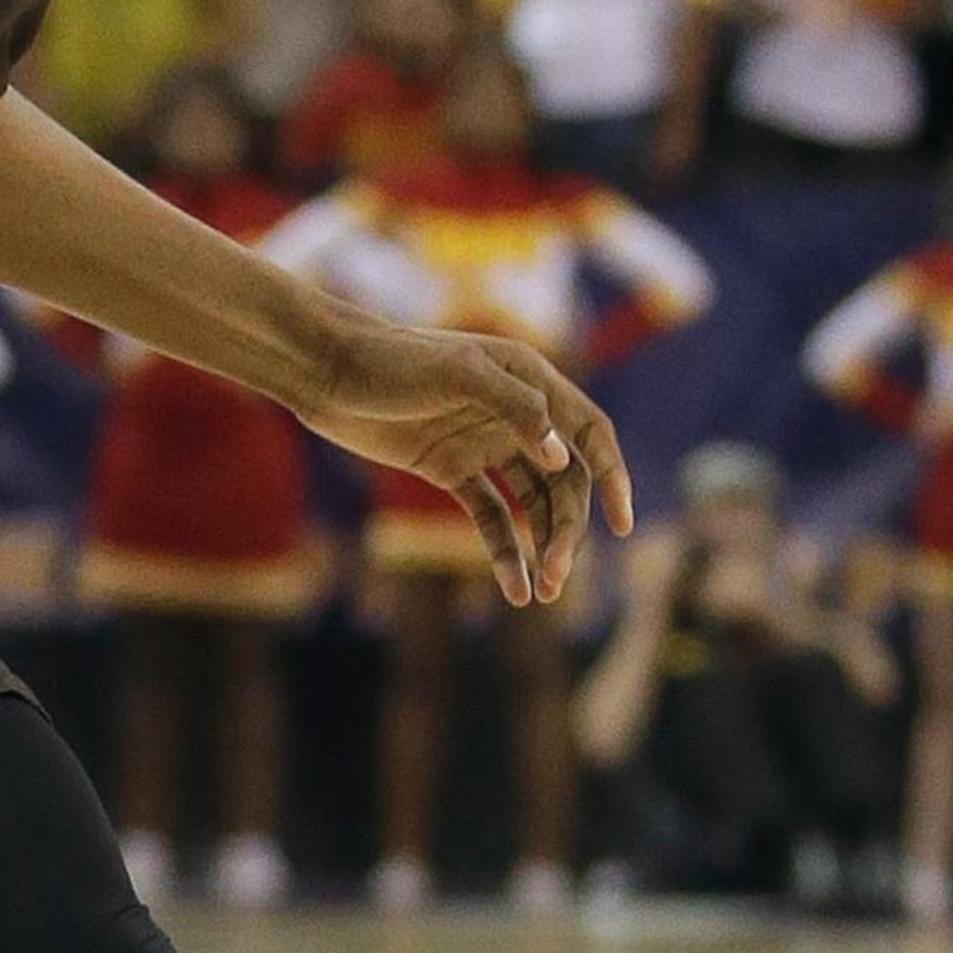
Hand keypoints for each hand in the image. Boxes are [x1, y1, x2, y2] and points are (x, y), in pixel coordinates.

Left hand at [302, 320, 631, 607]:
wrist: (329, 371)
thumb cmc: (392, 360)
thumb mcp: (457, 373)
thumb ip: (515, 407)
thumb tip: (560, 457)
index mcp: (532, 384)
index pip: (590, 435)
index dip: (613, 478)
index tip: (623, 525)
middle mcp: (516, 416)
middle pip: (563, 482)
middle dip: (567, 530)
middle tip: (558, 575)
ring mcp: (484, 445)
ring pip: (531, 505)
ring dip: (540, 546)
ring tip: (541, 592)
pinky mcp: (451, 471)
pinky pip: (490, 517)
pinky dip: (503, 552)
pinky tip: (512, 590)